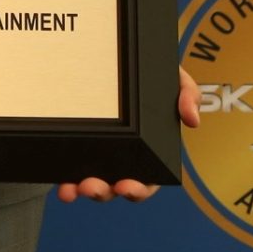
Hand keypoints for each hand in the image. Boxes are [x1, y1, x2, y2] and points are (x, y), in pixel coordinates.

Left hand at [56, 67, 198, 201]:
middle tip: (92, 186)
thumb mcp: (176, 80)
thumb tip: (192, 120)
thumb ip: (188, 95)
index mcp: (150, 154)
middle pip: (115, 189)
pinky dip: (66, 180)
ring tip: (72, 188)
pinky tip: (61, 183)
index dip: (137, 190)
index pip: (146, 182)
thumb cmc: (157, 76)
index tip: (126, 186)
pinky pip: (72, 168)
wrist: (130, 58)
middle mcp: (124, 161)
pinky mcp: (80, 147)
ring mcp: (100, 157)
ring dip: (82, 190)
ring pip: (92, 184)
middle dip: (103, 193)